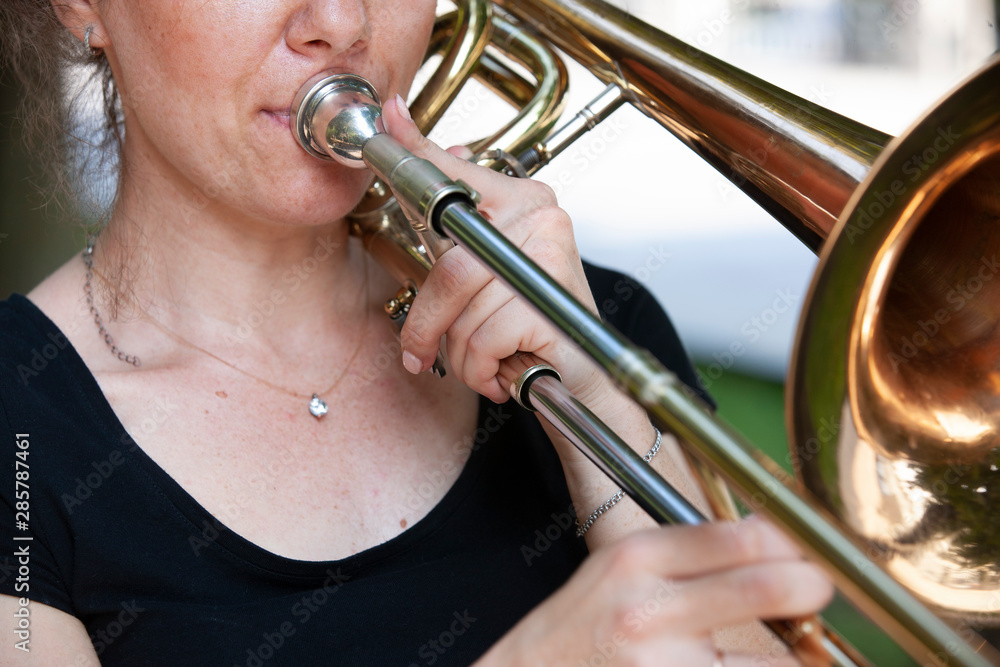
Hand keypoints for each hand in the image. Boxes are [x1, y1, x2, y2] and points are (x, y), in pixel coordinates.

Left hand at [381, 95, 610, 406]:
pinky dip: (482, 370)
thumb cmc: (530, 324)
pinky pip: (485, 341)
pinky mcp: (552, 302)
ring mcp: (550, 258)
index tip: (389, 116)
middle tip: (424, 351)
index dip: (416, 152)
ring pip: (463, 313)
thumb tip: (423, 149)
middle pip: (449, 268)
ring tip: (487, 360)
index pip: (457, 175)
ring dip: (461, 355)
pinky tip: (505, 371)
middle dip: (428, 325)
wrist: (582, 377)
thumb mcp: (482, 273)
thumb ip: (454, 226)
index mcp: (523, 202)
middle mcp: (542, 219)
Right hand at [477, 517, 833, 665]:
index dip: (793, 541)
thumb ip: (685, 557)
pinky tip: (750, 666)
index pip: (739, 536)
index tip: (811, 547)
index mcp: (635, 559)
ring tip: (795, 648)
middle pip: (767, 586)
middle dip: (811, 587)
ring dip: (799, 656)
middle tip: (817, 591)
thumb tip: (770, 545)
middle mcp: (649, 610)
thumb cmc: (575, 633)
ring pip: (773, 662)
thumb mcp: (617, 572)